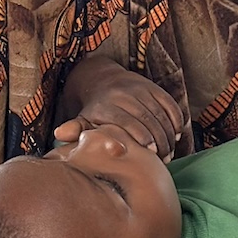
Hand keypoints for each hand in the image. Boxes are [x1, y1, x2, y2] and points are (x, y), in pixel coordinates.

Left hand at [55, 55, 183, 158]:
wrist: (101, 80)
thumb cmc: (93, 111)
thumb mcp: (82, 120)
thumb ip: (75, 130)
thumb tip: (60, 134)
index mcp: (106, 105)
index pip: (129, 123)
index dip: (142, 138)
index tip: (150, 154)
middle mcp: (124, 94)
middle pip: (148, 119)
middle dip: (160, 139)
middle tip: (165, 158)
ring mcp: (141, 89)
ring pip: (161, 112)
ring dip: (169, 133)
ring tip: (171, 151)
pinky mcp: (153, 87)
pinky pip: (170, 104)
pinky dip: (176, 119)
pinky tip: (177, 134)